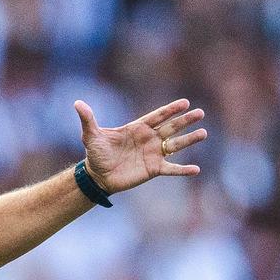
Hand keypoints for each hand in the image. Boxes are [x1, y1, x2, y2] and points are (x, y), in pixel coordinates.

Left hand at [74, 98, 207, 195]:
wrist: (97, 176)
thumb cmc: (96, 154)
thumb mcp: (91, 136)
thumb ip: (88, 119)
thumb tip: (77, 103)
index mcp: (138, 127)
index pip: (158, 116)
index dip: (171, 110)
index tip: (185, 103)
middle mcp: (149, 139)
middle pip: (171, 128)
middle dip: (185, 121)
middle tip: (200, 113)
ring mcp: (153, 154)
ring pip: (175, 145)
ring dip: (189, 140)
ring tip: (203, 133)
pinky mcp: (153, 170)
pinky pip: (171, 169)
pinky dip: (183, 170)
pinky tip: (196, 169)